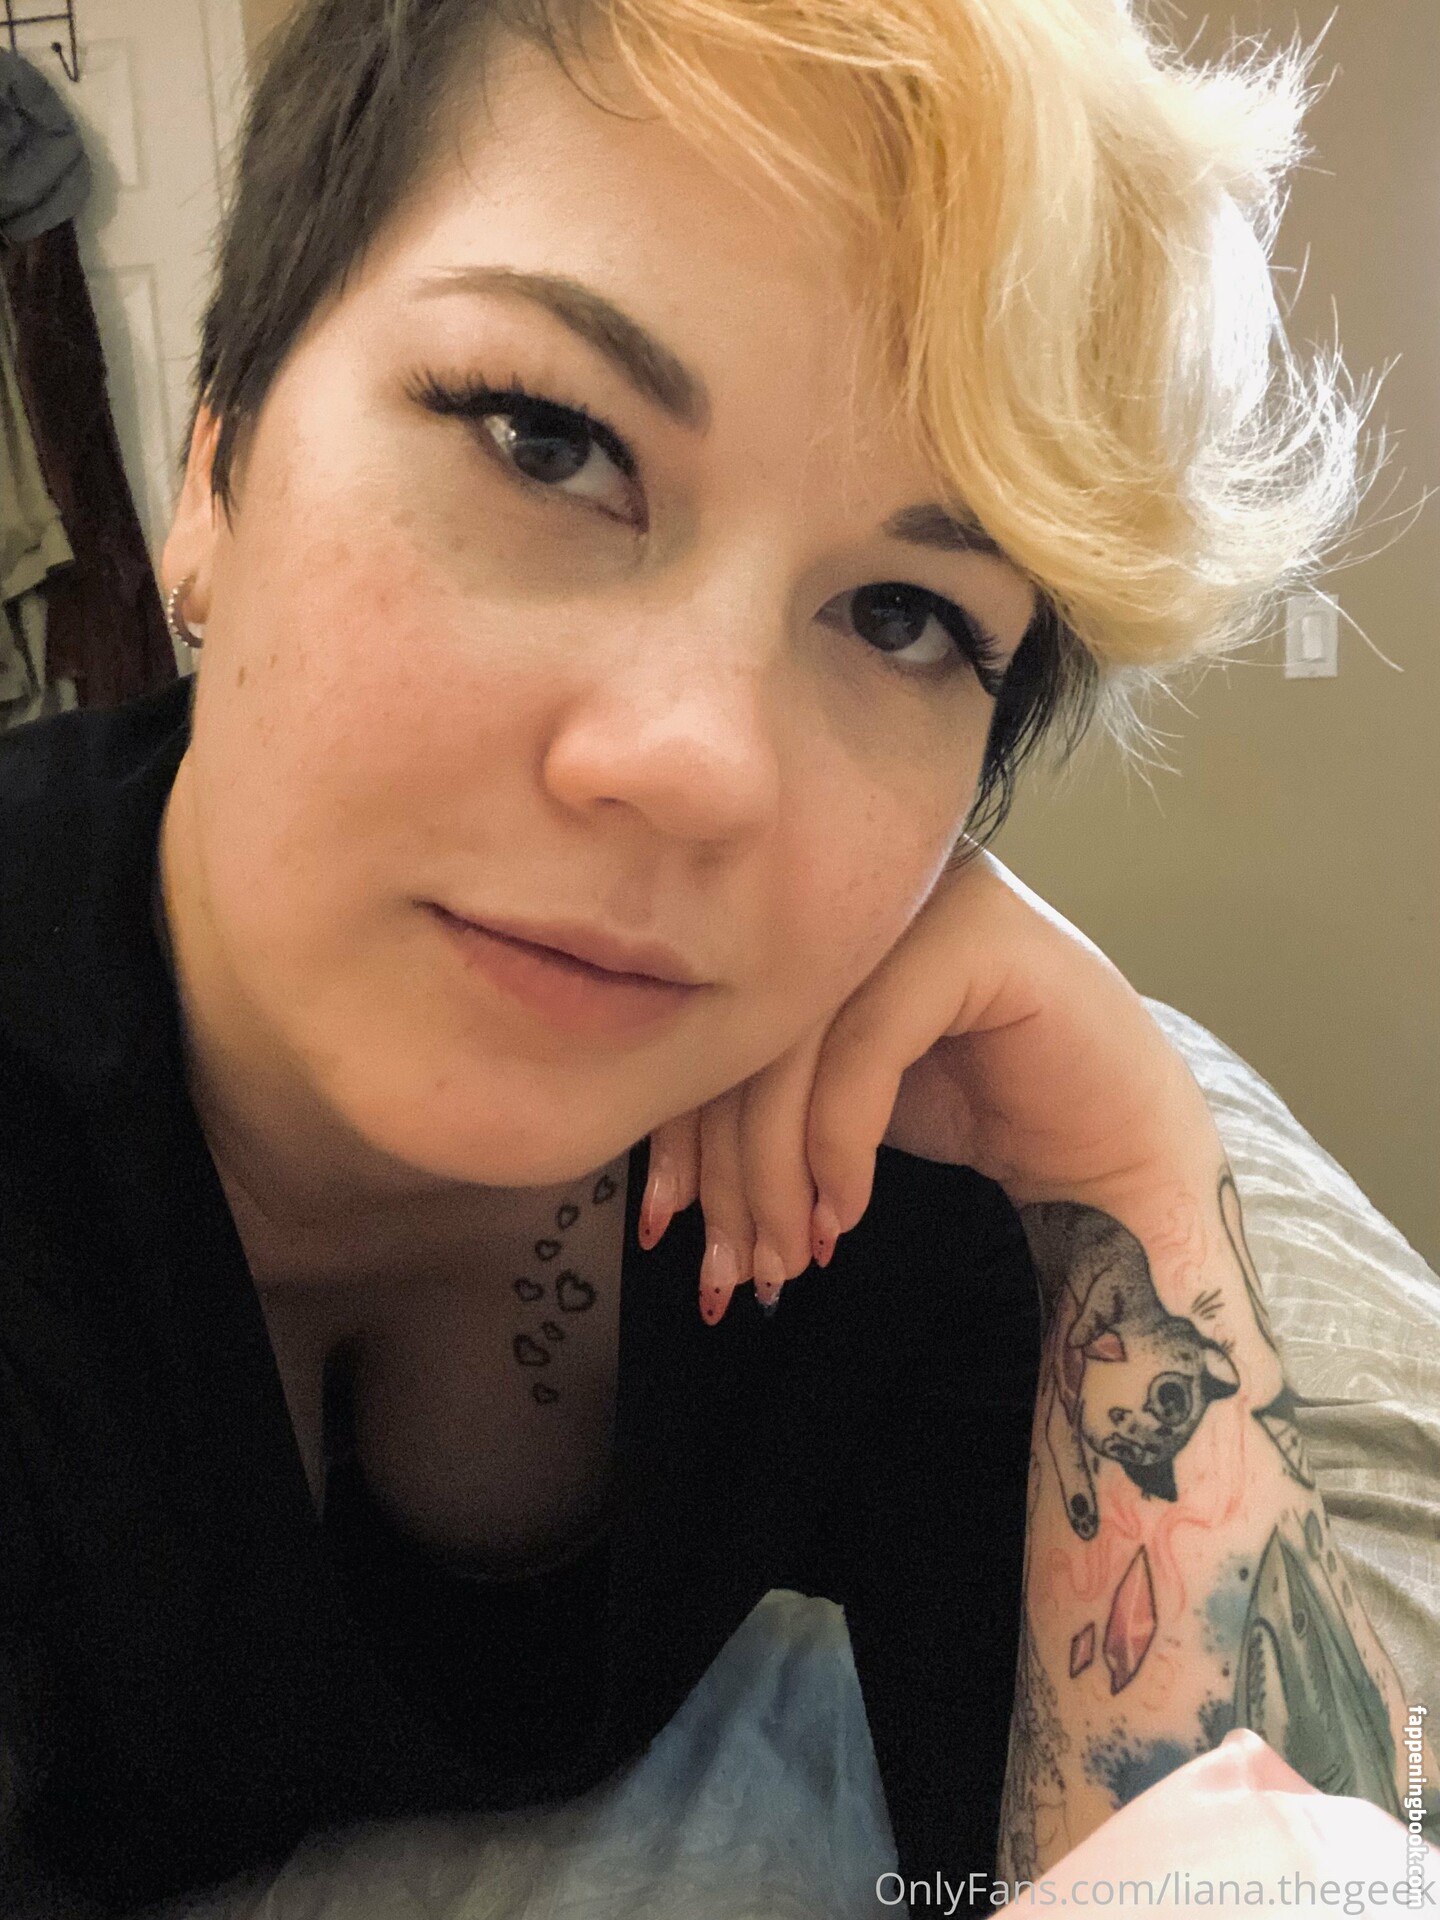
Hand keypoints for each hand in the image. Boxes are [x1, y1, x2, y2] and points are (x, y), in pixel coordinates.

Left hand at [640, 847, 1212, 1322]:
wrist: (1119, 1143)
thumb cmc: (975, 1110)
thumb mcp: (833, 1101)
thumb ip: (754, 1099)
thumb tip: (653, 1181)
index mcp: (815, 909)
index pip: (709, 1013)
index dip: (676, 1126)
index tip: (659, 1225)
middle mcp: (863, 887)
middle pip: (742, 1027)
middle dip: (726, 1170)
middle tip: (727, 1272)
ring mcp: (924, 895)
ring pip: (793, 1042)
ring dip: (775, 1176)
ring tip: (784, 1262)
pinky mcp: (974, 936)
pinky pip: (863, 1047)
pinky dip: (839, 1146)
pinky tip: (845, 1215)